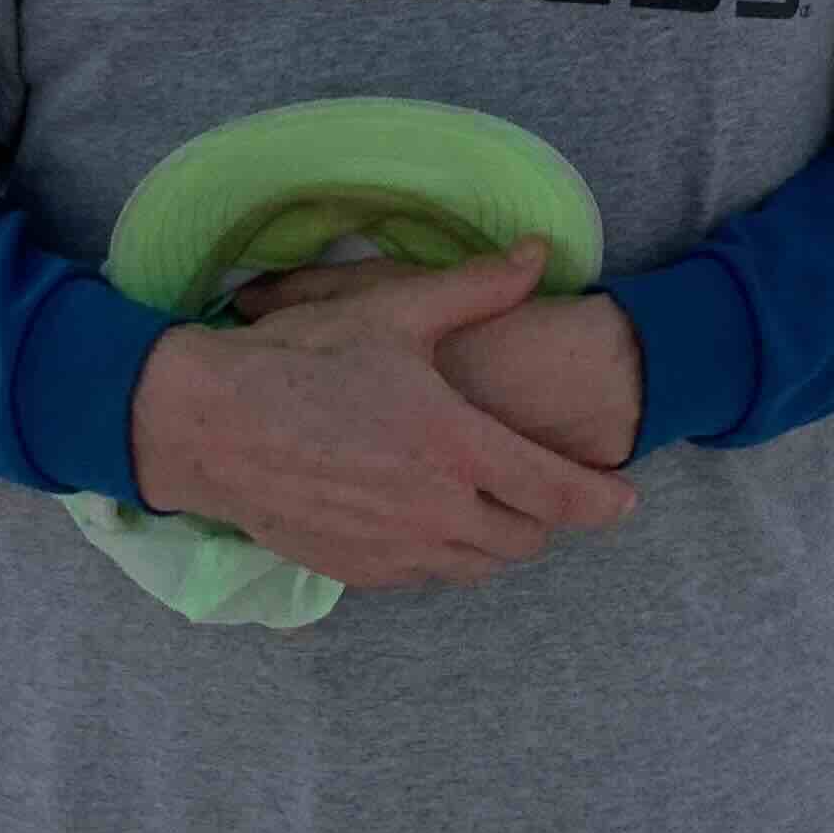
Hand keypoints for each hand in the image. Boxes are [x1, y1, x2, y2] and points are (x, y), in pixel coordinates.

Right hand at [133, 241, 638, 592]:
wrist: (209, 425)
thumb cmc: (300, 358)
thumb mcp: (392, 310)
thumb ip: (476, 288)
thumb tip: (538, 255)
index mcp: (454, 445)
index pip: (556, 492)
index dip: (600, 500)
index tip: (624, 501)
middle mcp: (435, 508)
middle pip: (525, 539)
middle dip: (547, 518)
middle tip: (545, 488)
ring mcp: (396, 548)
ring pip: (478, 565)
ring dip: (498, 538)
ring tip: (493, 502)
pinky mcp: (359, 570)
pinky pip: (427, 576)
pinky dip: (445, 552)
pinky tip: (430, 516)